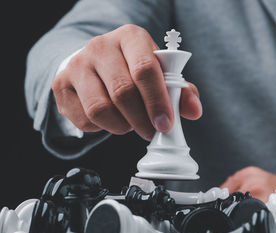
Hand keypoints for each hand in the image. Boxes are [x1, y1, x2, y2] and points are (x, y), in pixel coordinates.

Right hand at [52, 24, 201, 139]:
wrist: (94, 63)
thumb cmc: (132, 69)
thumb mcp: (160, 73)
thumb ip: (179, 91)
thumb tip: (194, 111)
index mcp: (130, 37)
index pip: (145, 69)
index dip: (157, 101)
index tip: (166, 124)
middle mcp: (100, 46)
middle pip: (123, 93)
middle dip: (142, 120)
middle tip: (151, 131)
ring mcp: (77, 65)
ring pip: (101, 110)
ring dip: (122, 126)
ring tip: (130, 123)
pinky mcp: (61, 85)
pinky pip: (85, 119)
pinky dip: (102, 128)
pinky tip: (110, 118)